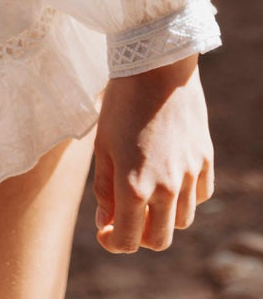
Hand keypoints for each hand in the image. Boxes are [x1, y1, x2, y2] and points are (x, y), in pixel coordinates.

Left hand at [93, 53, 213, 252]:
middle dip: (139, 236)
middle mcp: (167, 187)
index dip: (113, 242)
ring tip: (146, 193)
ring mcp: (190, 174)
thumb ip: (105, 189)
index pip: (128, 241)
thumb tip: (106, 222)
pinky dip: (185, 196)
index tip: (104, 231)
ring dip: (163, 217)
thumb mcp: (103, 145)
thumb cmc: (121, 103)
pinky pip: (200, 195)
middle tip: (125, 217)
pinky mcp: (206, 159)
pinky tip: (170, 177)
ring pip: (182, 220)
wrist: (155, 66)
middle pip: (159, 240)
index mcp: (134, 187)